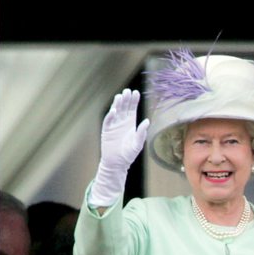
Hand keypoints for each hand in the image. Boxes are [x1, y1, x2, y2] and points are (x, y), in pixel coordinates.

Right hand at [89, 89, 149, 205]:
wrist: (117, 163)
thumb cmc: (128, 154)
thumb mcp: (137, 144)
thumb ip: (141, 133)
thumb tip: (147, 121)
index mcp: (131, 123)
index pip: (132, 109)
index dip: (134, 101)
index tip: (136, 92)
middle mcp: (122, 122)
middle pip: (124, 107)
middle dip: (126, 99)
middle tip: (128, 91)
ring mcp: (113, 125)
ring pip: (115, 111)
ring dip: (118, 104)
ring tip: (121, 96)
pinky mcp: (106, 131)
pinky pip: (108, 121)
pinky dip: (110, 115)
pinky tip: (114, 110)